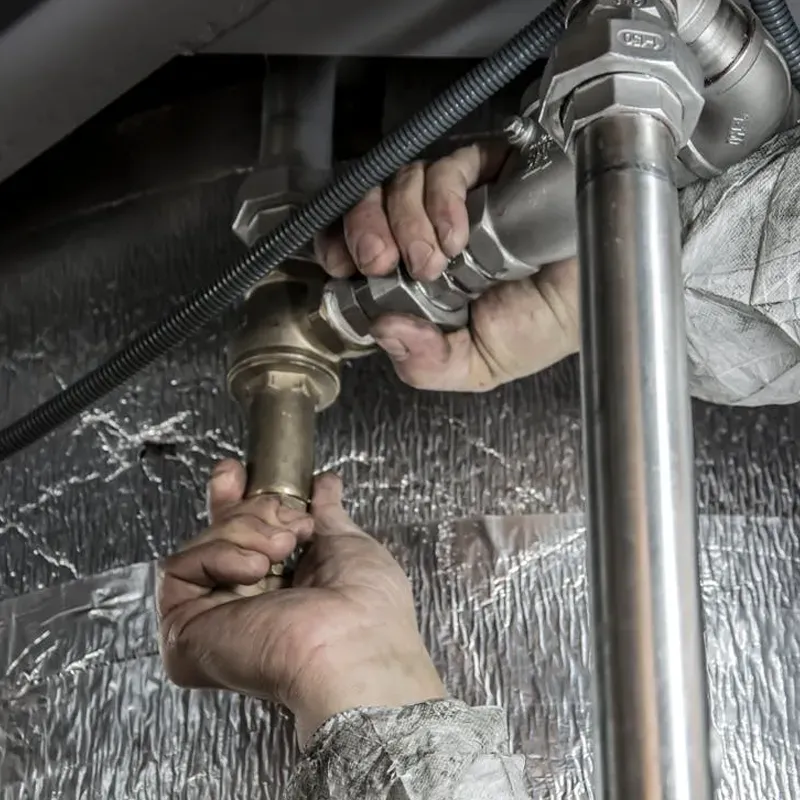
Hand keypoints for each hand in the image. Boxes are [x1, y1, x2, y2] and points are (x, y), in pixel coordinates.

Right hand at [158, 460, 444, 746]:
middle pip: (219, 534)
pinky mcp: (184, 630)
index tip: (239, 472)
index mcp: (281, 589)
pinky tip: (254, 569)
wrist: (352, 645)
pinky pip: (180, 569)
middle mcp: (243, 604)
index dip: (236, 499)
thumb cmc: (366, 607)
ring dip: (245, 532)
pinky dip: (218, 554)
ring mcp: (212, 618)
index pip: (242, 536)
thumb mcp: (349, 545)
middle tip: (285, 519)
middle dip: (247, 509)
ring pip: (203, 544)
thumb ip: (327, 514)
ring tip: (281, 550)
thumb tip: (325, 484)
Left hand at [315, 143, 579, 391]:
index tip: (341, 264)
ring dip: (406, 222)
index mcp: (417, 277)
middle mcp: (429, 232)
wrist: (603, 295)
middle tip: (380, 261)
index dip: (340, 245)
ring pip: (401, 182)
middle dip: (363, 230)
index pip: (359, 246)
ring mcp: (456, 199)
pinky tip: (460, 233)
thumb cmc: (547, 326)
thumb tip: (383, 331)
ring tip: (436, 261)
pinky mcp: (487, 169)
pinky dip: (443, 200)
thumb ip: (427, 363)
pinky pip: (447, 167)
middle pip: (368, 204)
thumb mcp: (478, 364)